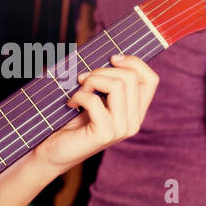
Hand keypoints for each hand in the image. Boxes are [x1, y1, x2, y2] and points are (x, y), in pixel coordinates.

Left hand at [33, 54, 158, 172]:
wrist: (54, 149)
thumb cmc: (71, 120)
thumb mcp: (95, 96)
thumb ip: (108, 81)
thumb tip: (112, 56)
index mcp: (135, 111)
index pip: (151, 80)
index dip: (134, 62)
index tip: (111, 58)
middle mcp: (134, 122)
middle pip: (130, 77)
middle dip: (103, 70)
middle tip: (83, 79)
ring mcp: (121, 129)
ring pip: (117, 86)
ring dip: (92, 81)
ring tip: (79, 90)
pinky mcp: (104, 134)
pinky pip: (95, 101)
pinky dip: (78, 96)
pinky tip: (70, 104)